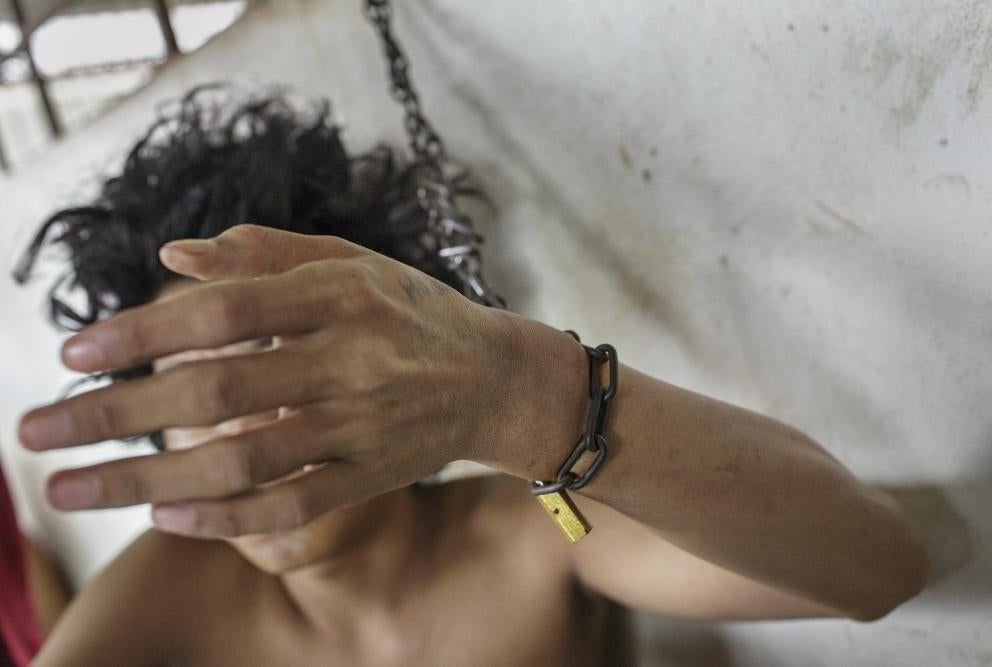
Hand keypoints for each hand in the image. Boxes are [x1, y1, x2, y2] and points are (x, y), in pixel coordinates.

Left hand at [18, 225, 519, 536]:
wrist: (496, 377)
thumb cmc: (411, 312)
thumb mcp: (352, 262)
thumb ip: (265, 254)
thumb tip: (173, 257)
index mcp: (338, 294)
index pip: (223, 312)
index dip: (141, 332)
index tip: (73, 354)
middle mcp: (350, 359)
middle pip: (217, 392)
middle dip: (115, 414)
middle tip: (35, 432)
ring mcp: (363, 423)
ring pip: (244, 460)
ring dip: (147, 481)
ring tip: (73, 490)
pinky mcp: (373, 475)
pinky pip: (293, 504)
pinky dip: (226, 518)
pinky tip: (165, 518)